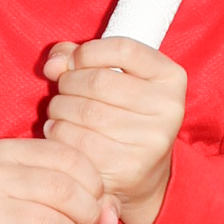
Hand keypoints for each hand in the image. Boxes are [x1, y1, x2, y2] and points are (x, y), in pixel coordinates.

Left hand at [40, 34, 185, 223]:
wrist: (141, 174)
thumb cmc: (121, 114)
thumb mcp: (113, 79)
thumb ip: (80, 59)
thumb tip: (53, 63)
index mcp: (170, 77)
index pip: (123, 49)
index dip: (87, 52)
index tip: (74, 63)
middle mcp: (168, 107)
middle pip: (97, 80)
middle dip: (67, 83)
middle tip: (64, 93)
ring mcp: (151, 139)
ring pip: (83, 111)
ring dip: (58, 108)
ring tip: (60, 113)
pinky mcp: (129, 167)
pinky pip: (77, 141)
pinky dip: (58, 132)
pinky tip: (59, 132)